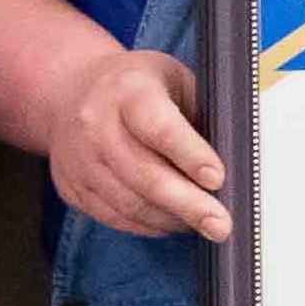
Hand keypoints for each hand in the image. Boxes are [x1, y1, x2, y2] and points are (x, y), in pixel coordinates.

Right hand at [47, 44, 232, 237]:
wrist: (70, 92)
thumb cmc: (137, 87)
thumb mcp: (171, 79)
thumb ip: (198, 113)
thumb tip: (234, 159)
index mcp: (128, 91)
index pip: (158, 127)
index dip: (189, 154)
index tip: (218, 178)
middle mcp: (97, 125)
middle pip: (145, 175)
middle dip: (188, 205)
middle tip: (221, 225)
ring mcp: (80, 160)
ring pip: (130, 204)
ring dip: (172, 220)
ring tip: (204, 224)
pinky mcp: (73, 188)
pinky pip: (115, 217)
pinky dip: (150, 226)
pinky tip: (173, 222)